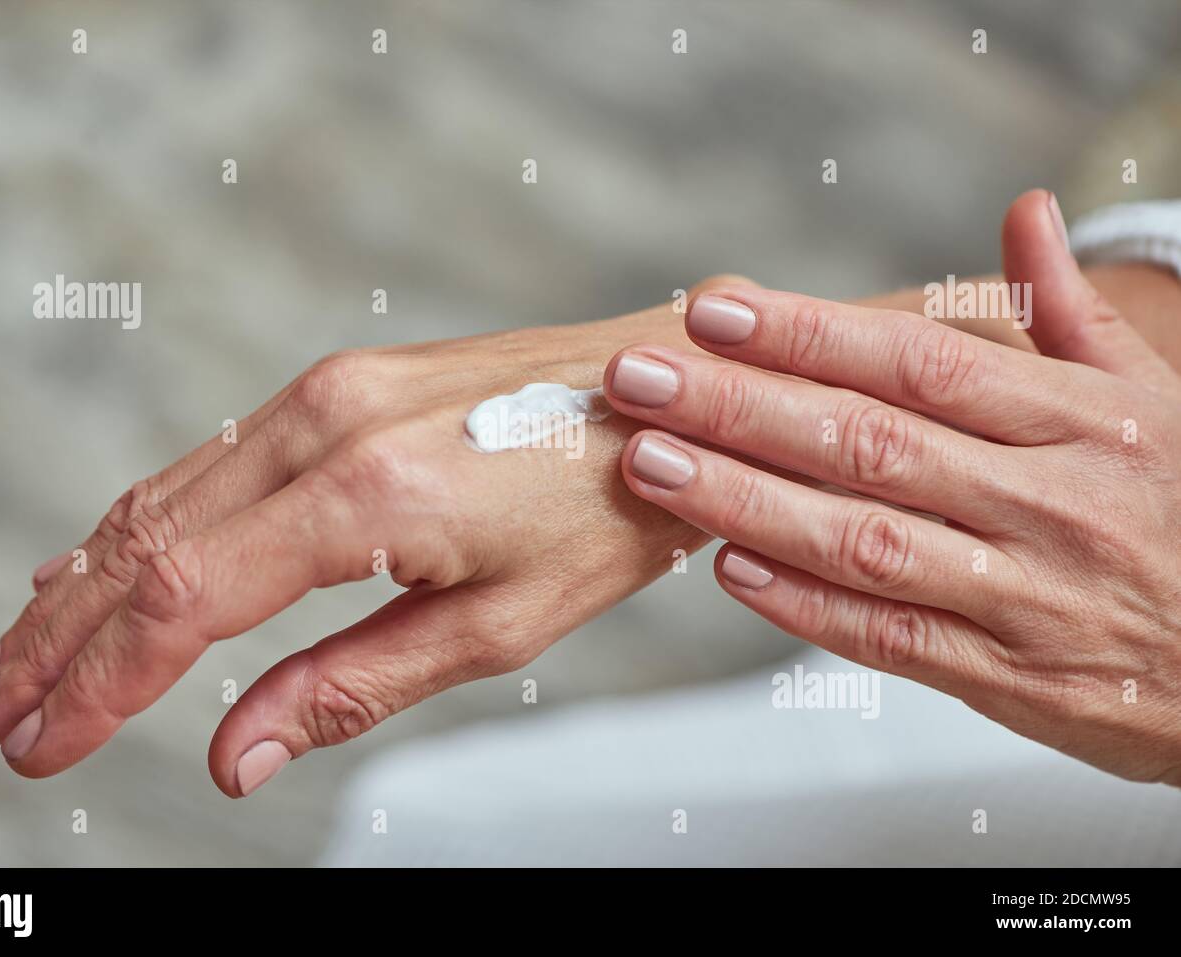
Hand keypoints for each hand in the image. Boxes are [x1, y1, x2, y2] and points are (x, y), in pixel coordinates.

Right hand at [0, 281, 734, 795]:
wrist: (668, 395)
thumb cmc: (604, 509)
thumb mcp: (495, 625)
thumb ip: (349, 687)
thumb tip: (234, 756)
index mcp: (364, 493)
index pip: (187, 603)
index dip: (101, 685)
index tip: (42, 744)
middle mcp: (321, 421)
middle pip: (145, 543)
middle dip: (58, 640)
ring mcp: (322, 391)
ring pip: (163, 496)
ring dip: (83, 583)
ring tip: (18, 655)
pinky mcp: (335, 385)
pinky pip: (210, 464)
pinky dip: (144, 523)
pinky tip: (102, 560)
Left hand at [603, 190, 1180, 784]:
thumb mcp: (1158, 400)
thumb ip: (1075, 314)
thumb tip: (1026, 213)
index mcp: (1079, 421)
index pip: (920, 363)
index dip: (807, 334)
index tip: (712, 311)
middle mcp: (1046, 500)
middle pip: (869, 443)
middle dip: (741, 408)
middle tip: (640, 381)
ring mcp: (1025, 594)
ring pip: (865, 540)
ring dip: (747, 502)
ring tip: (653, 465)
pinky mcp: (1008, 676)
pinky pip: (891, 640)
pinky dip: (805, 607)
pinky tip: (728, 570)